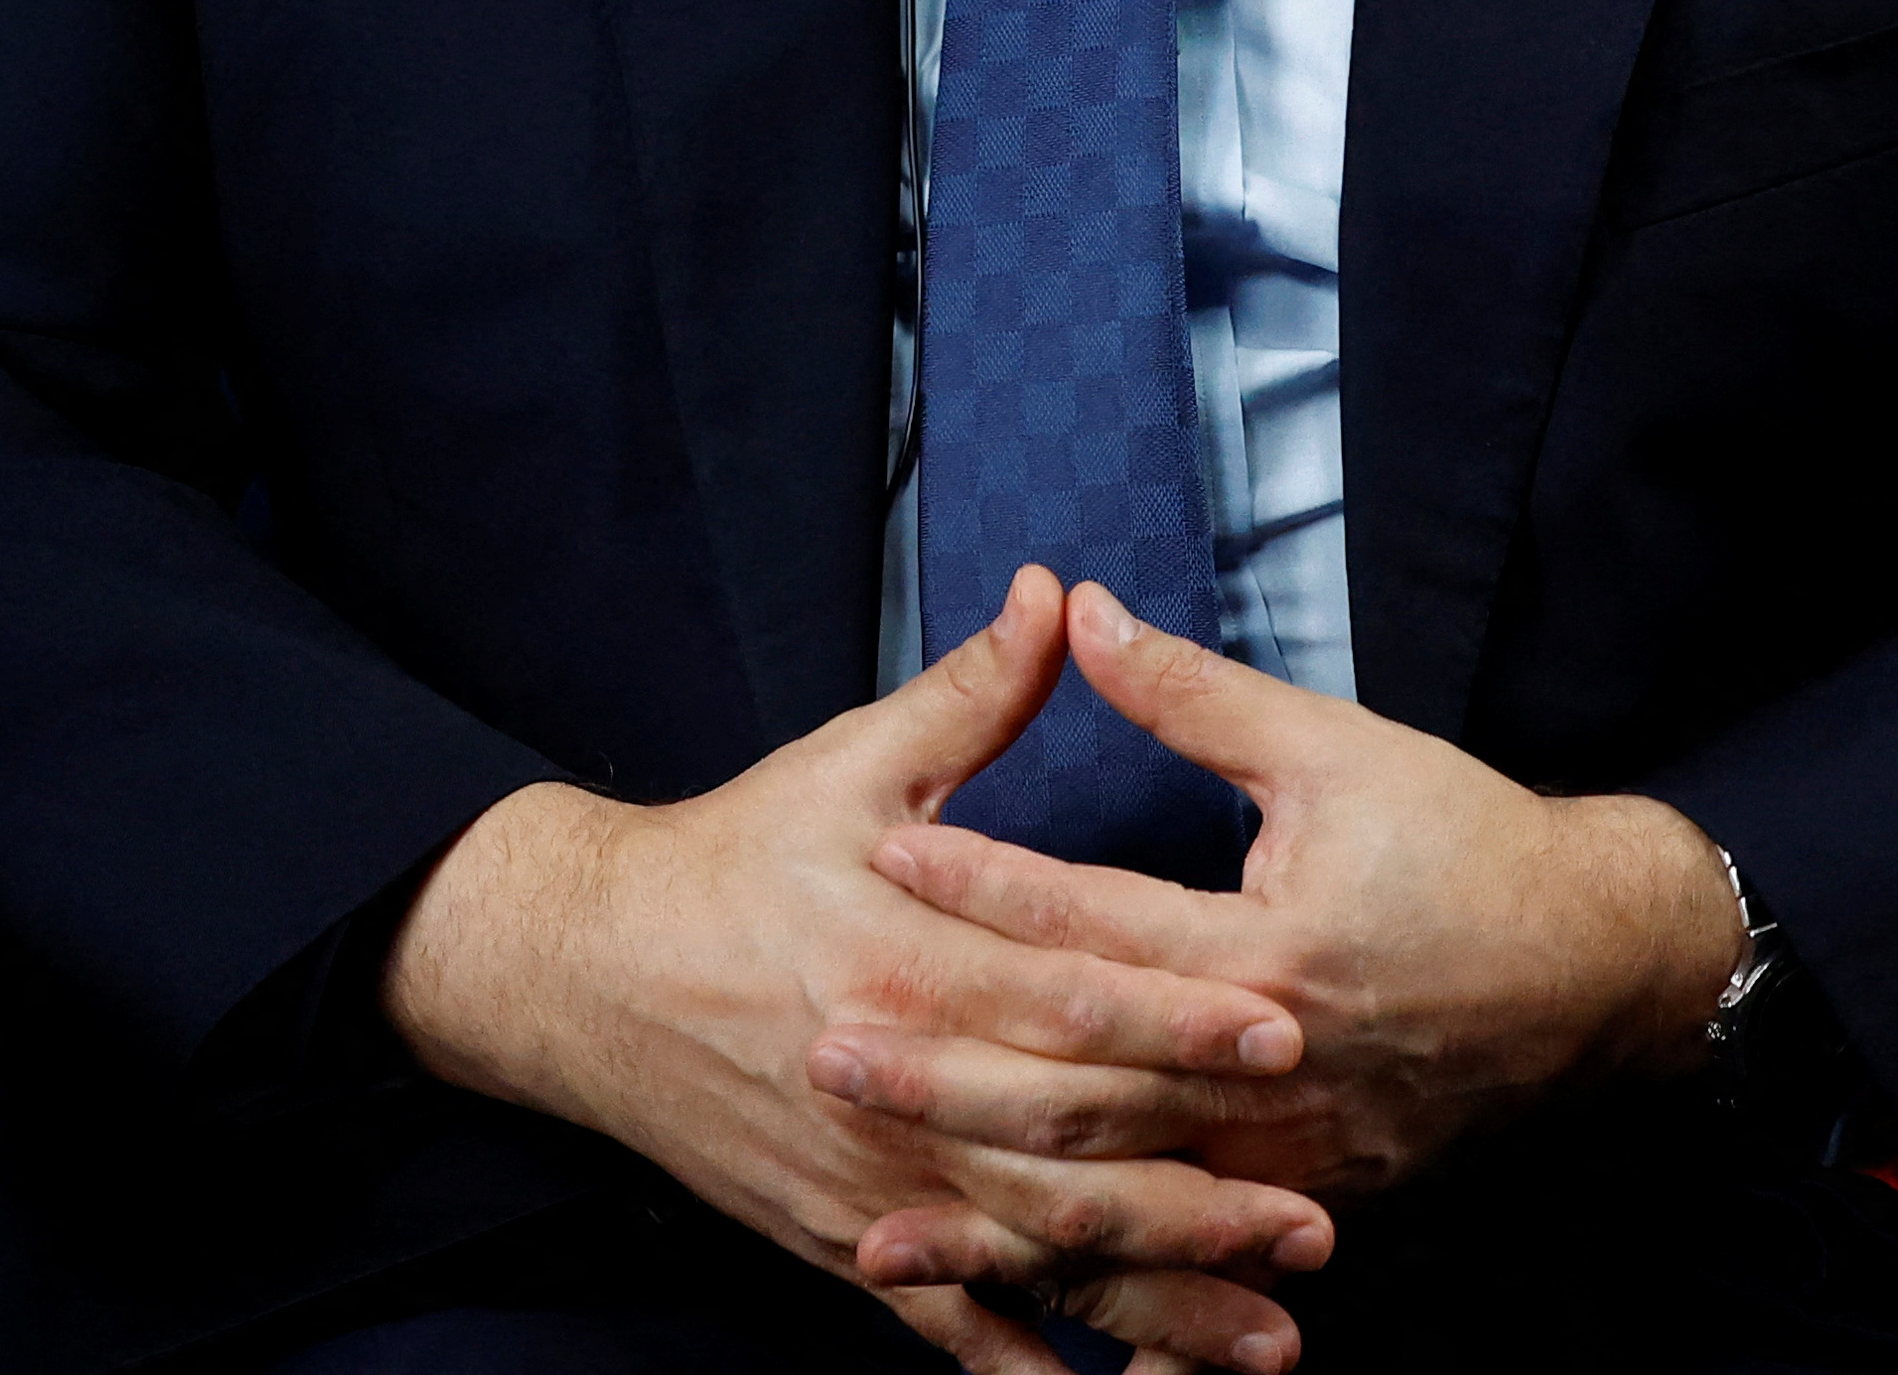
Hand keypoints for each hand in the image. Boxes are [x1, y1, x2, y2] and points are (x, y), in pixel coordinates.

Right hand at [384, 569, 1342, 1374]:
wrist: (582, 972)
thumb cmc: (724, 861)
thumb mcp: (845, 767)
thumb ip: (970, 698)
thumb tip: (1058, 598)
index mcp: (898, 957)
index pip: (1061, 994)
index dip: (1174, 1016)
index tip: (1281, 1029)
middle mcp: (889, 1080)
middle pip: (1063, 1146)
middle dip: (1196, 1192)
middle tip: (1314, 1221)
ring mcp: (867, 1173)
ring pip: (1028, 1252)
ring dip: (1154, 1299)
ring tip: (1269, 1332)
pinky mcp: (842, 1236)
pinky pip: (948, 1320)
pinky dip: (1029, 1366)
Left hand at [824, 582, 1745, 1278]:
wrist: (1606, 975)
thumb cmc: (1470, 845)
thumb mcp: (1337, 748)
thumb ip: (1193, 693)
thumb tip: (1077, 609)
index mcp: (1278, 948)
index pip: (1103, 920)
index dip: (989, 888)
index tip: (885, 857)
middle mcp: (1280, 1070)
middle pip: (1088, 1084)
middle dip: (949, 1078)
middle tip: (827, 1053)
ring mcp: (1299, 1159)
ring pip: (1125, 1201)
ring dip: (996, 1214)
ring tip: (872, 1225)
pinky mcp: (1313, 1205)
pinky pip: (1182, 1260)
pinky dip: (1096, 1293)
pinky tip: (1012, 1311)